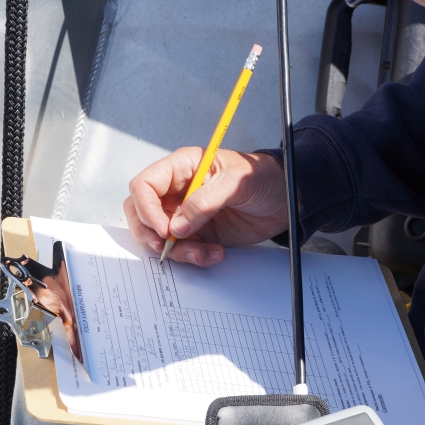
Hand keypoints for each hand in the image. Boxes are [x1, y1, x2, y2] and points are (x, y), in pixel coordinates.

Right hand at [124, 148, 288, 265]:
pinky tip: (215, 253)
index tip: (164, 228)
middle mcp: (177, 191)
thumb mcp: (237, 183)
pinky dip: (193, 257)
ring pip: (158, 236)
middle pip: (140, 212)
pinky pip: (181, 250)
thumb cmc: (262, 177)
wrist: (284, 199)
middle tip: (171, 246)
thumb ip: (205, 201)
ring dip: (176, 251)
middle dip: (151, 234)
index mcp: (182, 167)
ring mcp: (184, 214)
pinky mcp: (196, 234)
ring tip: (203, 253)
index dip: (146, 208)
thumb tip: (177, 225)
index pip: (144, 185)